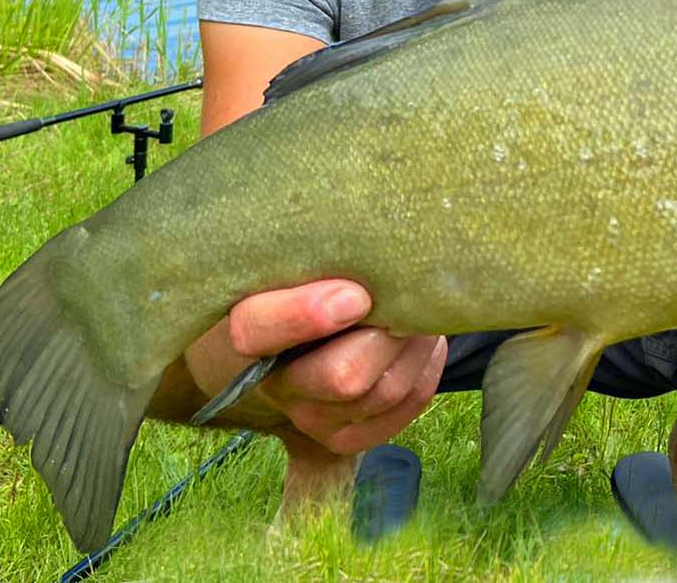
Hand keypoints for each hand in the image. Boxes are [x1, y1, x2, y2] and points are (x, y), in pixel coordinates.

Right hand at [184, 278, 446, 456]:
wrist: (306, 341)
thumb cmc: (313, 280)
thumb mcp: (306, 260)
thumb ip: (324, 254)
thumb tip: (370, 239)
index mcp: (251, 327)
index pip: (254, 329)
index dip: (303, 316)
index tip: (355, 296)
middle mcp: (276, 384)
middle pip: (342, 376)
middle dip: (387, 332)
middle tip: (407, 293)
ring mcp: (313, 419)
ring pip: (386, 389)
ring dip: (415, 343)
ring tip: (417, 308)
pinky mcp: (349, 437)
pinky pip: (409, 400)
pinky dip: (426, 364)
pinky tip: (420, 340)